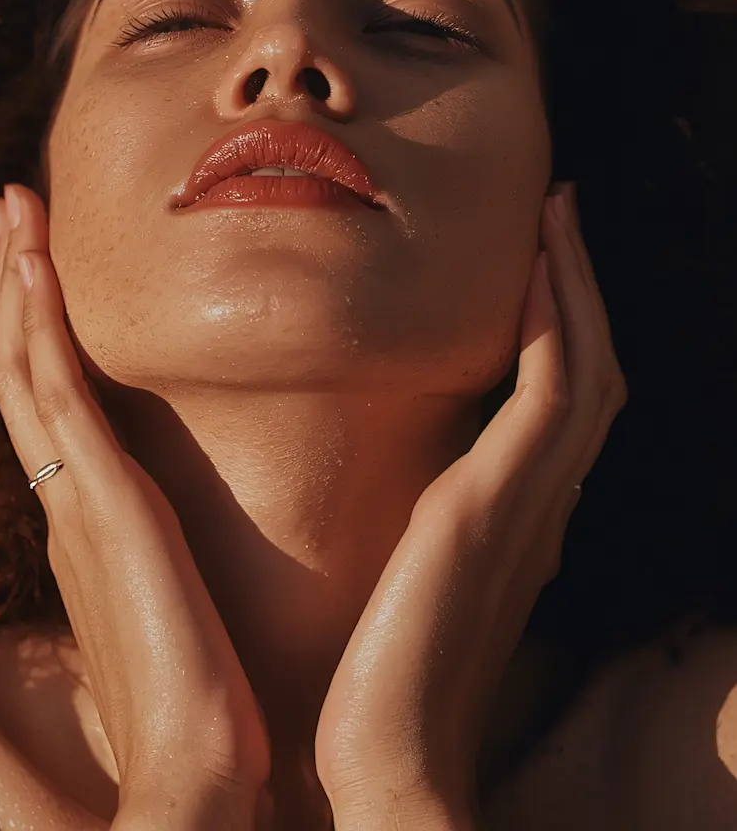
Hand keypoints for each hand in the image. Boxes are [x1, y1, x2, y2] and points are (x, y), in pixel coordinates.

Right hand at [0, 185, 272, 830]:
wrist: (196, 768)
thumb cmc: (198, 693)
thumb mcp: (172, 604)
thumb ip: (159, 564)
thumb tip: (175, 545)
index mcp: (86, 519)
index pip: (50, 404)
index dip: (36, 331)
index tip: (37, 267)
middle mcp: (66, 498)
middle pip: (24, 369)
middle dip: (14, 288)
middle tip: (10, 213)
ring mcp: (75, 496)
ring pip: (27, 365)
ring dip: (17, 283)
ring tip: (12, 211)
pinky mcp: (100, 500)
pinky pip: (55, 393)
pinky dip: (38, 325)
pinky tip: (33, 269)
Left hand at [313, 183, 627, 829]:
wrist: (385, 754)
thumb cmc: (379, 673)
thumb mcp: (409, 575)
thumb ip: (423, 523)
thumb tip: (396, 481)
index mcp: (519, 516)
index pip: (558, 400)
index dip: (560, 324)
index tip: (534, 259)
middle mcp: (542, 503)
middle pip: (587, 369)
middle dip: (577, 288)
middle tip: (559, 212)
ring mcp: (531, 503)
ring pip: (585, 367)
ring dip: (574, 285)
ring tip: (556, 215)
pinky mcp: (499, 504)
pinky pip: (553, 391)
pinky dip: (556, 323)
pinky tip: (534, 267)